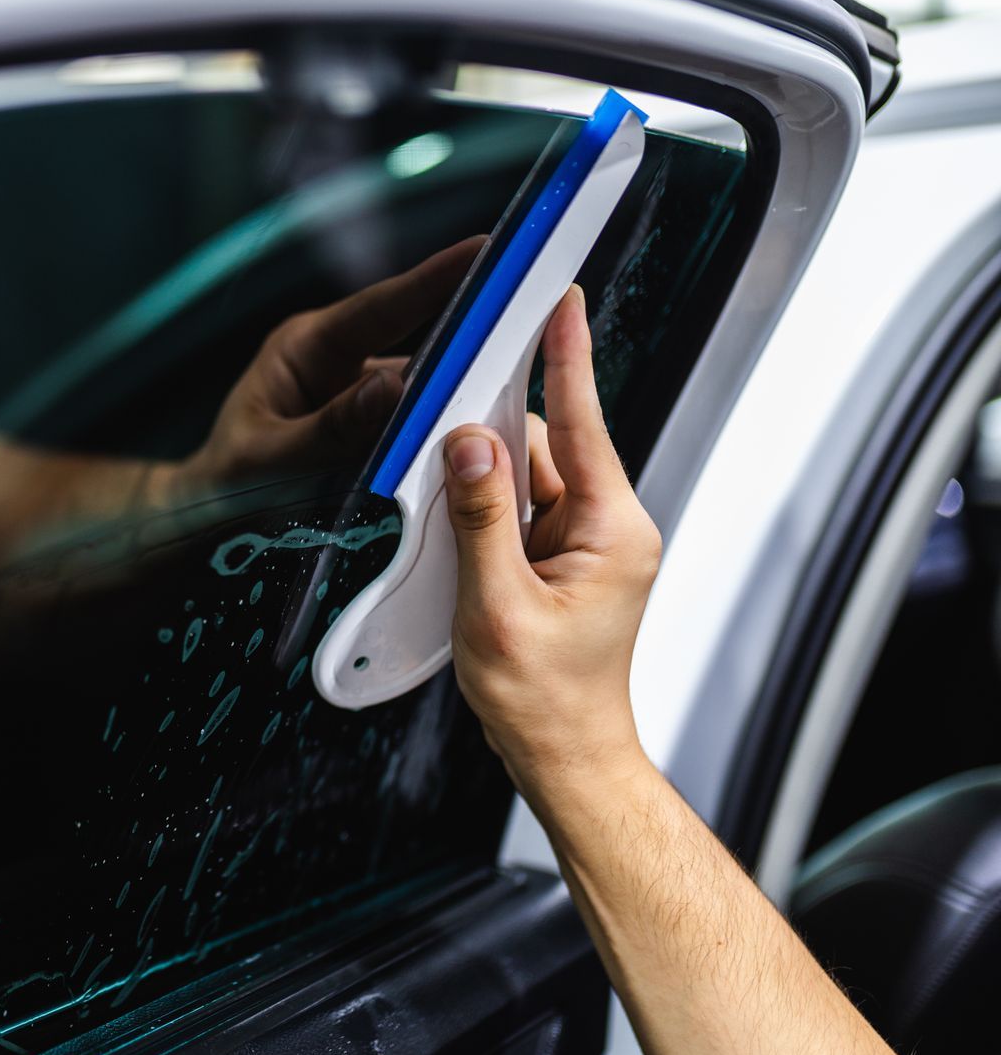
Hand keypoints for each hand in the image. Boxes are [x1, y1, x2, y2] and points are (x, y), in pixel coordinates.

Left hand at [156, 238, 482, 505]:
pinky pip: (416, 421)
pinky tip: (479, 446)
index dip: (435, 278)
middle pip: (415, 338)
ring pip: (423, 385)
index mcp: (307, 346)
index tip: (486, 249)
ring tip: (514, 395)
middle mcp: (338, 360)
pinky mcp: (372, 425)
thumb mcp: (270, 460)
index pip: (380, 306)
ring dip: (461, 394)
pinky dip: (443, 433)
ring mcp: (358, 392)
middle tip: (531, 316)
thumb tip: (394, 387)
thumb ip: (331, 427)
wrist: (204, 519)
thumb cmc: (225, 484)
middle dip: (469, 331)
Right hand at [441, 286, 661, 793]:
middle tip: (442, 436)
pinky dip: (487, 513)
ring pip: (527, 479)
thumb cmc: (544, 699)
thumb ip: (481, 518)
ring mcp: (588, 544)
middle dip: (492, 444)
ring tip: (457, 537)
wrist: (563, 756)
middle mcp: (610, 527)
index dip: (566, 356)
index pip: (587, 422)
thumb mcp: (497, 606)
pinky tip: (461, 539)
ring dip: (484, 489)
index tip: (561, 299)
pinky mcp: (565, 560)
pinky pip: (522, 510)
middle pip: (546, 446)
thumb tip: (468, 444)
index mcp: (613, 530)